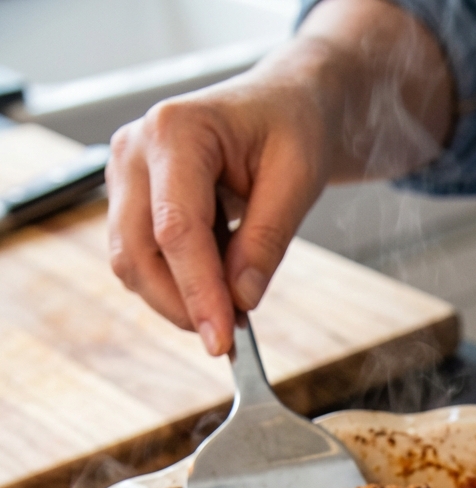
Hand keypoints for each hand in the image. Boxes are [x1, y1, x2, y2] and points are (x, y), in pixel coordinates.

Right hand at [106, 0, 452, 355]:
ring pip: (131, 264)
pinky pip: (140, 260)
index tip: (223, 341)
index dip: (198, 292)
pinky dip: (176, 284)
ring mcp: (124, 176)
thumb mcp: (298, 179)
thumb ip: (267, 240)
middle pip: (138, 253)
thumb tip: (241, 300)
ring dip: (178, 298)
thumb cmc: (291, 129)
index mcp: (175, 131)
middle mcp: (134, 150)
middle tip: (230, 337)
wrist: (281, 106)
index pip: (176, 229)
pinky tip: (215, 278)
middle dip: (182, 305)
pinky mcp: (128, 201)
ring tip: (232, 298)